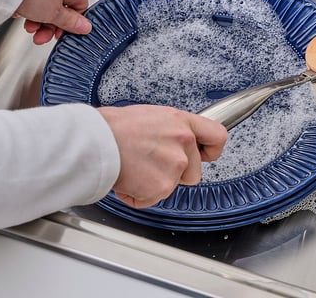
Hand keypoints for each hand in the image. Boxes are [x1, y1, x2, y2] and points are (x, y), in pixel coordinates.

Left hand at [15, 0, 91, 44]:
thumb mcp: (55, 15)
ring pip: (46, 4)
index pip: (80, 8)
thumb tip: (85, 27)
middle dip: (50, 26)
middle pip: (61, 9)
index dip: (72, 24)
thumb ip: (71, 22)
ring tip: (28, 27)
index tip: (61, 34)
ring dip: (38, 19)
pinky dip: (29, 8)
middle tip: (41, 36)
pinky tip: (21, 13)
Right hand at [98, 105, 227, 208]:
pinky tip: (128, 177)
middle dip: (174, 173)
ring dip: (155, 183)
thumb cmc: (115, 126)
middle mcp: (184, 142)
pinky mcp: (162, 186)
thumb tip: (173, 140)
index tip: (206, 154)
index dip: (212, 150)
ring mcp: (175, 165)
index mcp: (182, 122)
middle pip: (194, 171)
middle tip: (150, 163)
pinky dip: (138, 195)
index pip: (217, 136)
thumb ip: (171, 130)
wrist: (97, 140)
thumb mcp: (152, 116)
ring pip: (172, 186)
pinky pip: (152, 198)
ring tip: (135, 166)